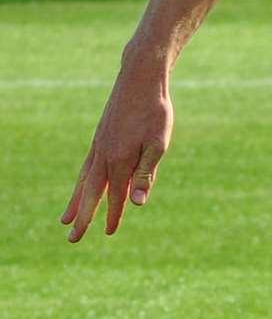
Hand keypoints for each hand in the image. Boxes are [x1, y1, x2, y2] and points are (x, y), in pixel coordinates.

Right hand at [61, 59, 173, 240]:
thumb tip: (136, 203)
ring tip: (65, 219)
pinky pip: (86, 166)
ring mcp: (98, 146)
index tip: (109, 233)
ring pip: (83, 180)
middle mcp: (104, 156)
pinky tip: (81, 187)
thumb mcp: (158, 143)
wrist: (140, 79)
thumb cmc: (155, 112)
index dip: (114, 215)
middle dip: (83, 217)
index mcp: (120, 160)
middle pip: (91, 193)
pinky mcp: (99, 137)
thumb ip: (146, 174)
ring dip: (75, 201)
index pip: (117, 195)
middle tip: (73, 239)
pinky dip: (80, 181)